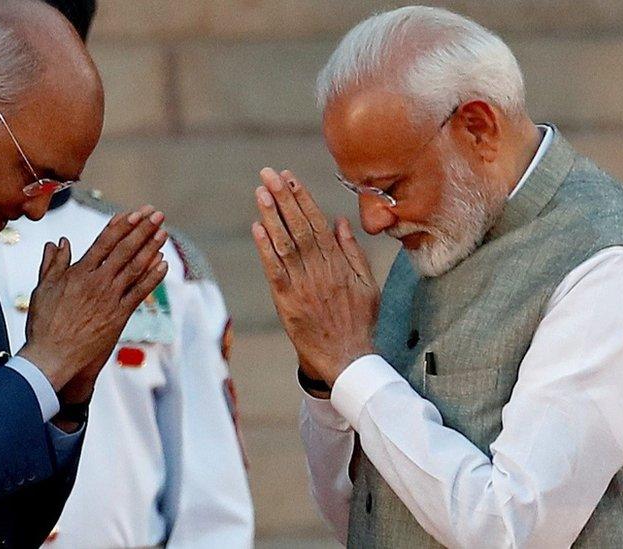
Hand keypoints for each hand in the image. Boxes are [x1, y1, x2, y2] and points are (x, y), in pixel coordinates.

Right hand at [17, 206, 168, 402]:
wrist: (52, 357)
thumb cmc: (44, 324)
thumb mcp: (43, 289)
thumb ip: (53, 264)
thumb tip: (59, 242)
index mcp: (78, 272)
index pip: (104, 241)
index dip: (122, 225)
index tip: (134, 212)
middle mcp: (97, 281)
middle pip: (125, 249)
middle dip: (142, 229)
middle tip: (157, 214)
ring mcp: (110, 298)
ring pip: (135, 267)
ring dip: (151, 248)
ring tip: (163, 232)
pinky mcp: (119, 316)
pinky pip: (140, 293)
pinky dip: (153, 277)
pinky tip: (163, 264)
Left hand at [251, 168, 379, 386]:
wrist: (349, 359)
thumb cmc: (359, 322)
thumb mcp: (366, 283)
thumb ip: (352, 251)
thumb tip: (340, 221)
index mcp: (339, 263)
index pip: (318, 223)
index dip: (302, 198)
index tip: (290, 177)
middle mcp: (321, 270)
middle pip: (300, 226)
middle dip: (283, 197)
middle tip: (268, 173)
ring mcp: (304, 285)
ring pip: (286, 244)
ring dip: (272, 216)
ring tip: (260, 191)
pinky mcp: (288, 303)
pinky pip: (275, 271)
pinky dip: (265, 249)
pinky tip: (256, 228)